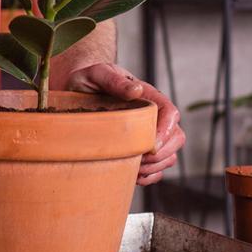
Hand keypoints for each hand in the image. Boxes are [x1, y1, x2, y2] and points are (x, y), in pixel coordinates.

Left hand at [65, 63, 183, 185]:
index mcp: (148, 97)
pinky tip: (133, 175)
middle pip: (176, 137)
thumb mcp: (97, 75)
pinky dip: (149, 176)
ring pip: (169, 156)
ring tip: (132, 168)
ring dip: (154, 167)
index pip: (171, 113)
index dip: (166, 131)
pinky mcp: (140, 150)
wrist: (75, 89)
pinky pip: (157, 169)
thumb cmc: (87, 79)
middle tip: (138, 159)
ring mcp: (148, 135)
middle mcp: (153, 117)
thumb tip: (136, 90)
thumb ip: (116, 81)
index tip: (151, 145)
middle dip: (160, 154)